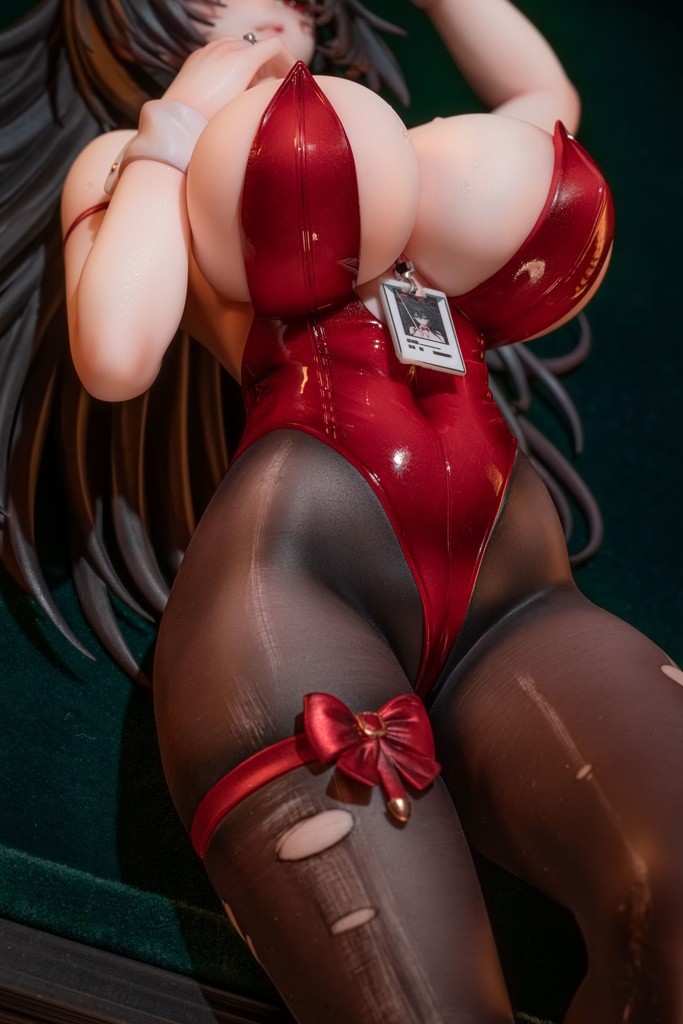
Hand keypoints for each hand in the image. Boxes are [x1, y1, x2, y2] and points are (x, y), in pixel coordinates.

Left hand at [163, 37, 295, 119]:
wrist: (179, 122)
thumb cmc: (213, 118)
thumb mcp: (247, 105)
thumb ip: (266, 89)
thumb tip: (274, 83)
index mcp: (243, 57)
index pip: (275, 46)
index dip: (288, 59)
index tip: (290, 75)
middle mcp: (227, 47)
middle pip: (257, 46)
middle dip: (268, 63)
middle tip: (273, 84)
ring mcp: (210, 49)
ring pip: (238, 47)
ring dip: (249, 61)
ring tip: (250, 84)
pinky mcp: (197, 56)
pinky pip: (219, 52)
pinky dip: (230, 61)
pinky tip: (228, 82)